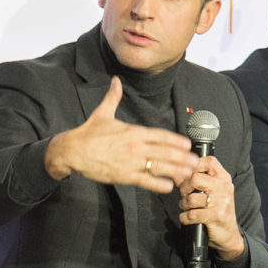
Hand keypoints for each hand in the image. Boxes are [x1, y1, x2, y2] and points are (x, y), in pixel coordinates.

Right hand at [44, 78, 194, 190]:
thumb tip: (115, 81)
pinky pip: (145, 180)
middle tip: (195, 161)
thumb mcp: (103, 113)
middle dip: (181, 157)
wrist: (72, 150)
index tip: (187, 144)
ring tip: (188, 173)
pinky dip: (158, 183)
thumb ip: (113, 97)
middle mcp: (135, 146)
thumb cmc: (87, 133)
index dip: (175, 140)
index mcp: (133, 131)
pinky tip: (169, 186)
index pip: (160, 135)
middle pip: (164, 152)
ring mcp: (130, 162)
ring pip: (158, 166)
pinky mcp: (123, 175)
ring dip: (175, 170)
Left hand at [178, 155, 244, 259]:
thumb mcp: (211, 191)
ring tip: (187, 208)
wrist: (229, 235)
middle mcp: (224, 187)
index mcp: (224, 178)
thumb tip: (177, 173)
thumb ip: (196, 181)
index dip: (194, 166)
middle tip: (184, 195)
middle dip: (183, 188)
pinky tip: (188, 218)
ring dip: (183, 205)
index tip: (187, 176)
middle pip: (195, 178)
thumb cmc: (216, 210)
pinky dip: (184, 218)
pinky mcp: (216, 216)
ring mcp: (222, 202)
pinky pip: (191, 214)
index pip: (209, 161)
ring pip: (191, 198)